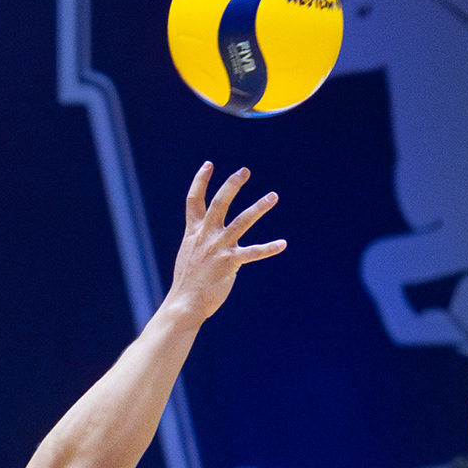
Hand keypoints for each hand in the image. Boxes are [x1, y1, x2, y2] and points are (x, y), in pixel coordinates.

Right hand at [161, 161, 285, 321]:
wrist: (185, 303)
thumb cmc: (188, 281)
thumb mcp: (188, 254)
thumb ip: (198, 240)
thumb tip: (202, 233)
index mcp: (194, 232)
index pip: (193, 201)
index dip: (200, 181)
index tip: (209, 165)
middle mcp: (206, 236)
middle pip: (219, 203)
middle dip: (232, 185)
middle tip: (245, 171)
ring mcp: (218, 248)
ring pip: (241, 222)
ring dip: (258, 207)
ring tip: (272, 196)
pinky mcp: (230, 263)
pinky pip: (253, 253)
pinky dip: (268, 248)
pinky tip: (282, 244)